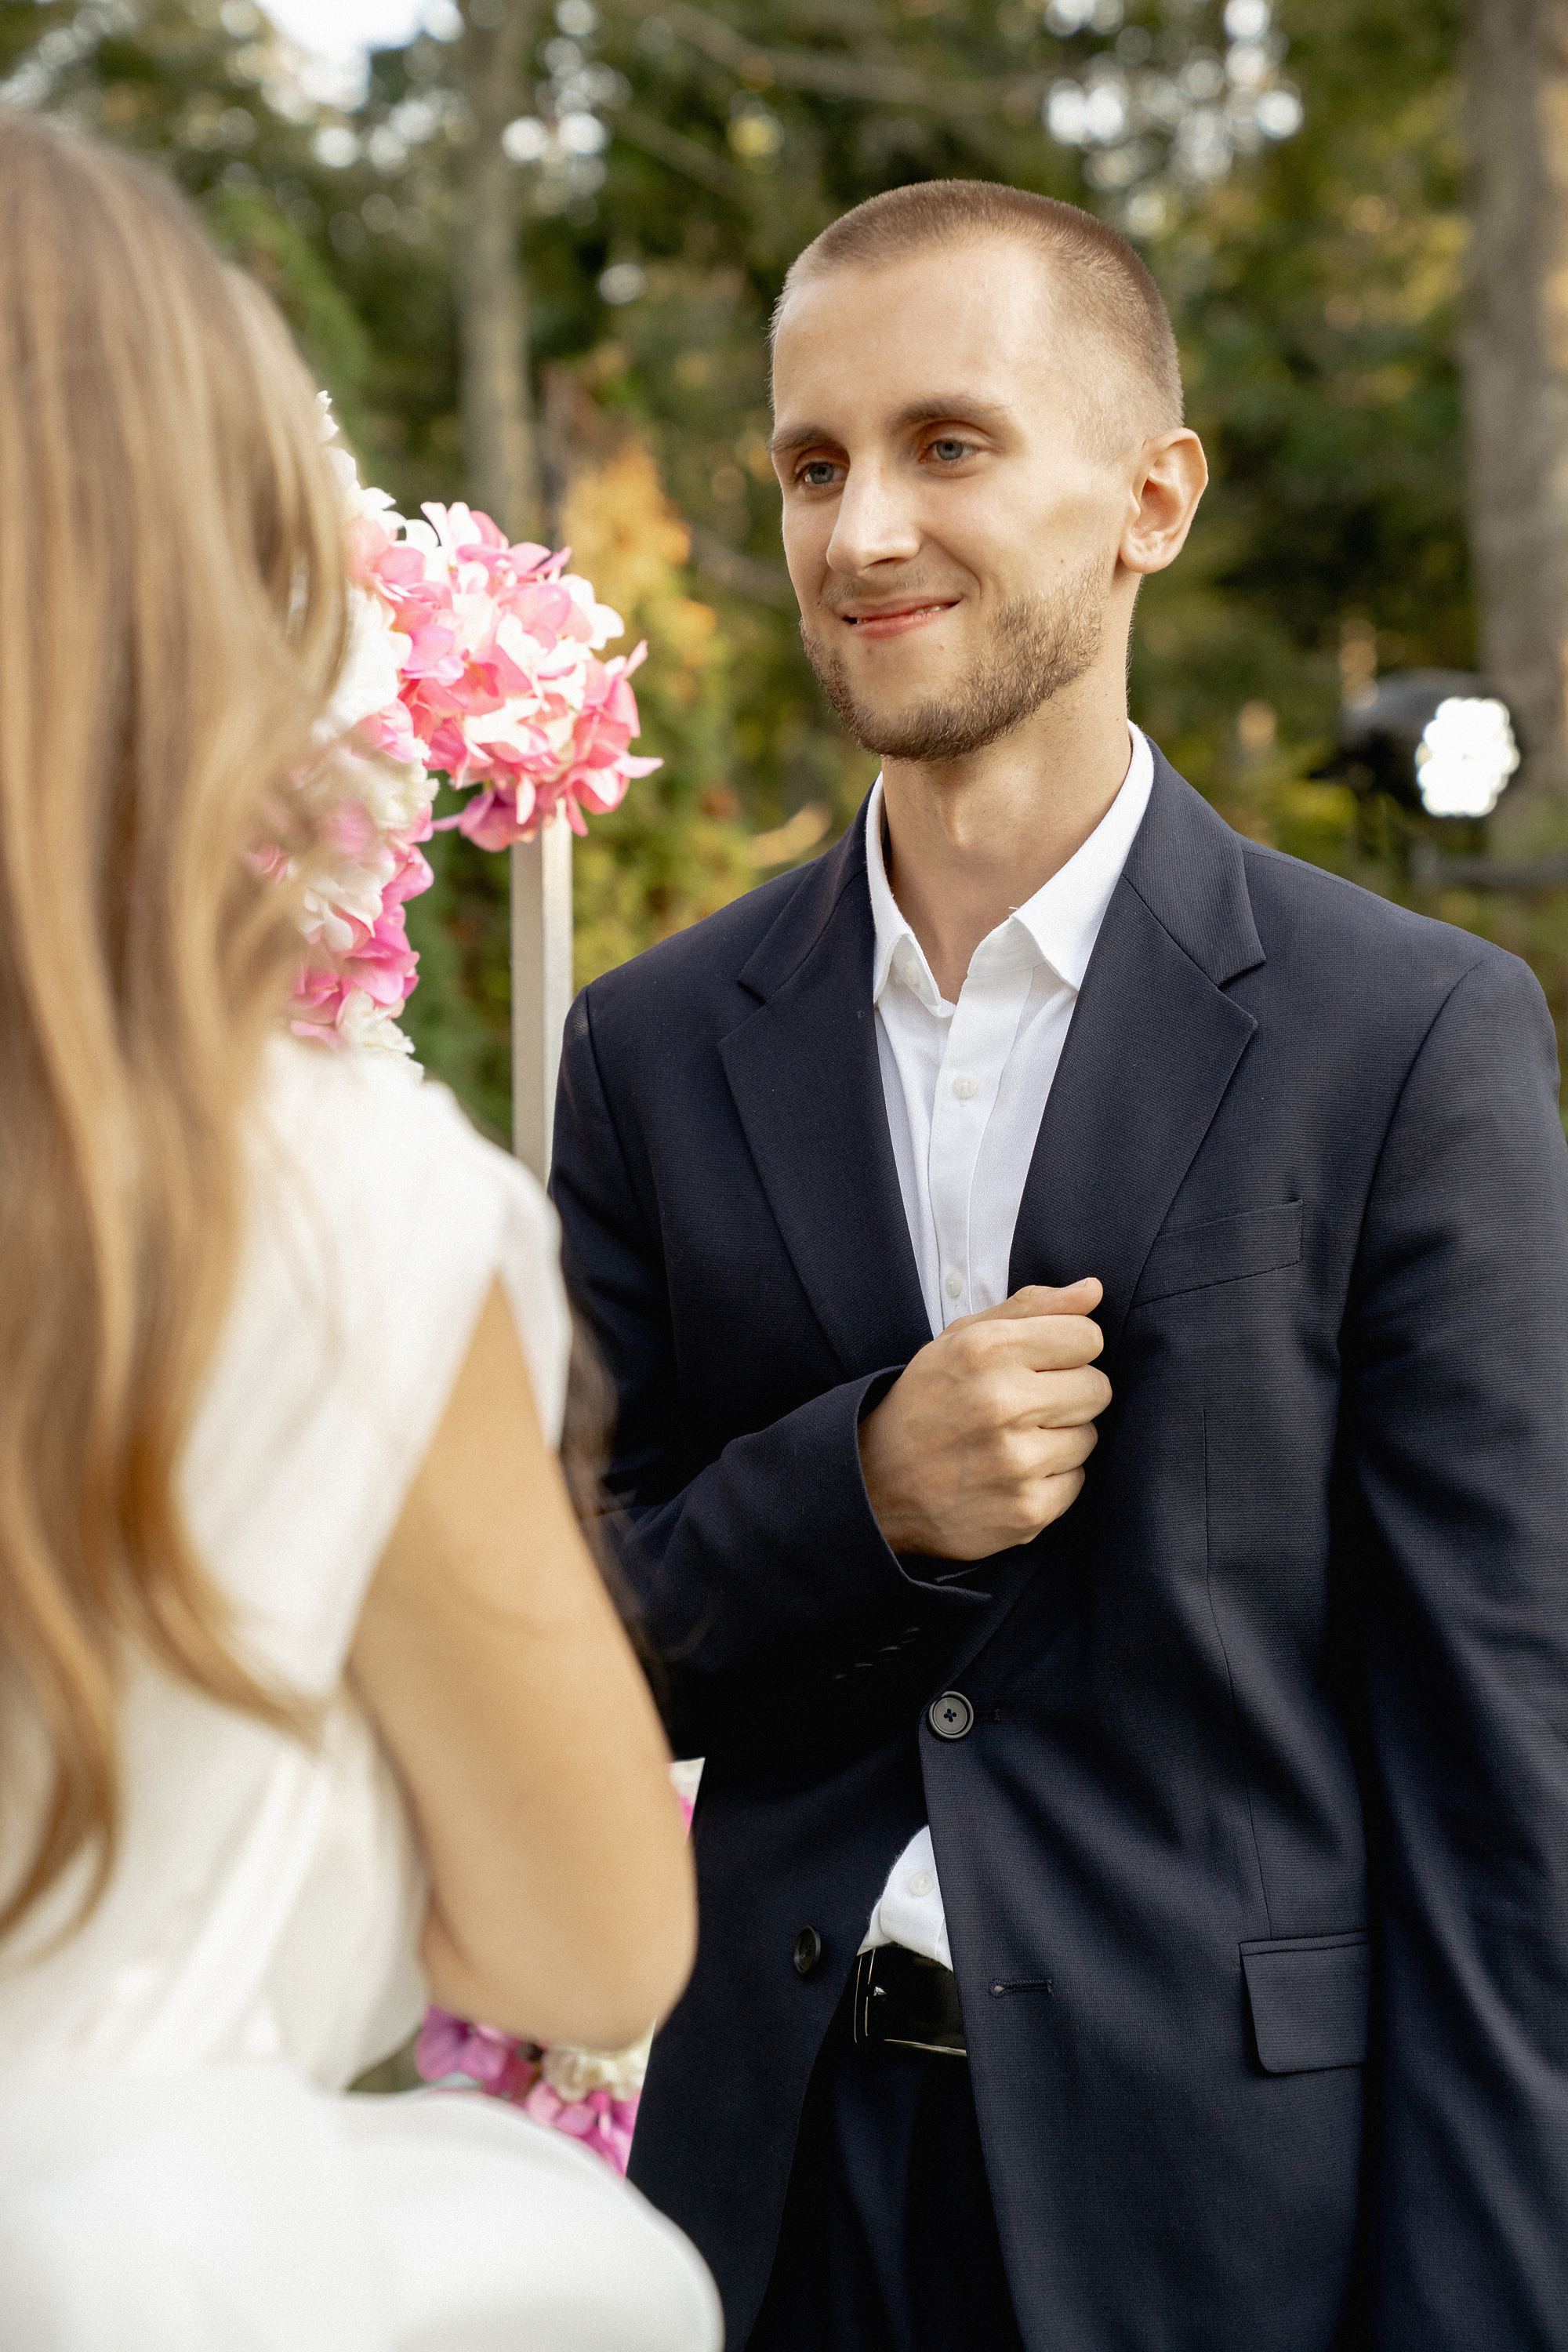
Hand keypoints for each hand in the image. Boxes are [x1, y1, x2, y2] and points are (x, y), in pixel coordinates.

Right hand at [858, 1279, 1109, 1559]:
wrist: (874, 1484)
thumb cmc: (926, 1402)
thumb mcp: (962, 1339)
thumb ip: (1031, 1308)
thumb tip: (1094, 1290)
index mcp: (987, 1350)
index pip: (1087, 1336)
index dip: (1066, 1348)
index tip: (1038, 1363)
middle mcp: (1003, 1402)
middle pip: (1098, 1388)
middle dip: (1068, 1393)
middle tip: (1023, 1405)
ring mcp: (1016, 1462)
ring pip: (1089, 1436)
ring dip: (1059, 1438)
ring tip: (1011, 1441)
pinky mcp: (1026, 1511)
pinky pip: (1077, 1481)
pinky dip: (1050, 1480)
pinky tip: (1010, 1475)